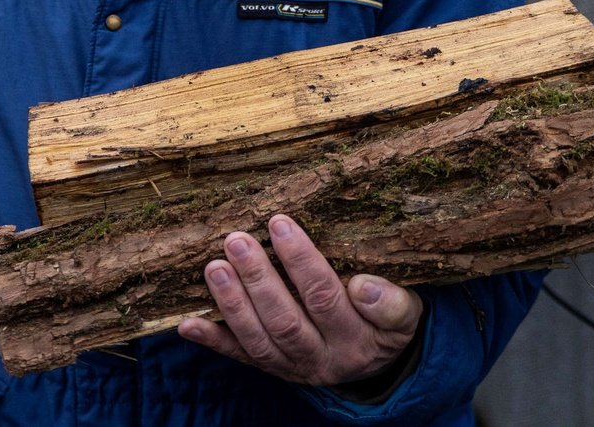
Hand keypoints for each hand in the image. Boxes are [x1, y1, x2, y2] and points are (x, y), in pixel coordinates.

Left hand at [176, 214, 422, 387]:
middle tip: (236, 239)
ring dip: (232, 303)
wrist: (376, 364)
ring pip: (259, 340)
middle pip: (286, 320)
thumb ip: (392, 304)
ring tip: (214, 266)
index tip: (280, 224)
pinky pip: (240, 357)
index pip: (327, 298)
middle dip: (258, 278)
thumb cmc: (386, 322)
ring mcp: (292, 367)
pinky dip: (212, 341)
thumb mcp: (406, 314)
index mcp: (357, 340)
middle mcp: (323, 359)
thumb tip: (363, 286)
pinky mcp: (271, 369)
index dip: (302, 262)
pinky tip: (188, 324)